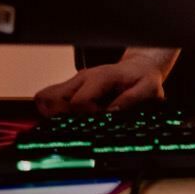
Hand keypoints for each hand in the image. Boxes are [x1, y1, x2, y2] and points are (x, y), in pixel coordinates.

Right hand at [34, 56, 168, 115]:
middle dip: (64, 117)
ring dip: (53, 114)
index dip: (85, 116)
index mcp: (100, 78)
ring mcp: (73, 83)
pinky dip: (50, 111)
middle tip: (81, 125)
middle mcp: (82, 78)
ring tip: (72, 123)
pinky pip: (47, 99)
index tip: (98, 121)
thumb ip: (130, 100)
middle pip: (54, 100)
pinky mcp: (69, 89)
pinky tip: (65, 119)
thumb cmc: (143, 80)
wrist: (139, 68)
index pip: (78, 101)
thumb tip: (110, 112)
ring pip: (46, 98)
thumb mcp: (148, 89)